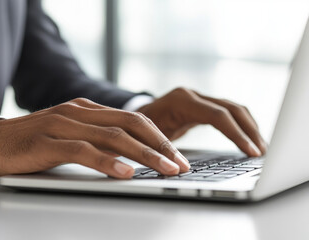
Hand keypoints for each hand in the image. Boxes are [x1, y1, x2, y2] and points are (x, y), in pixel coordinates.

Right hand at [0, 98, 189, 178]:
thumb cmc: (38, 141)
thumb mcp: (74, 135)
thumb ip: (99, 139)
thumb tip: (132, 156)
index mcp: (89, 108)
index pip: (134, 119)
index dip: (160, 137)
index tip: (178, 156)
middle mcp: (81, 111)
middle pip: (131, 124)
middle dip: (161, 145)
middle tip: (181, 164)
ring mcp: (65, 124)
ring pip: (113, 137)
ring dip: (144, 154)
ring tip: (165, 170)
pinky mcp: (50, 141)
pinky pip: (84, 151)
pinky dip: (107, 162)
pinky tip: (125, 173)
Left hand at [138, 88, 266, 156]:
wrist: (130, 117)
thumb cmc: (136, 130)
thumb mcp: (149, 139)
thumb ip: (166, 149)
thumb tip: (184, 169)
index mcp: (180, 101)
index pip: (217, 115)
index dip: (237, 134)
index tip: (251, 152)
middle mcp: (192, 95)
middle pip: (232, 108)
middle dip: (250, 131)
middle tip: (262, 152)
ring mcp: (197, 98)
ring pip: (233, 108)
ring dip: (249, 127)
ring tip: (260, 148)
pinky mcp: (201, 106)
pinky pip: (227, 113)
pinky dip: (240, 126)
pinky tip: (247, 139)